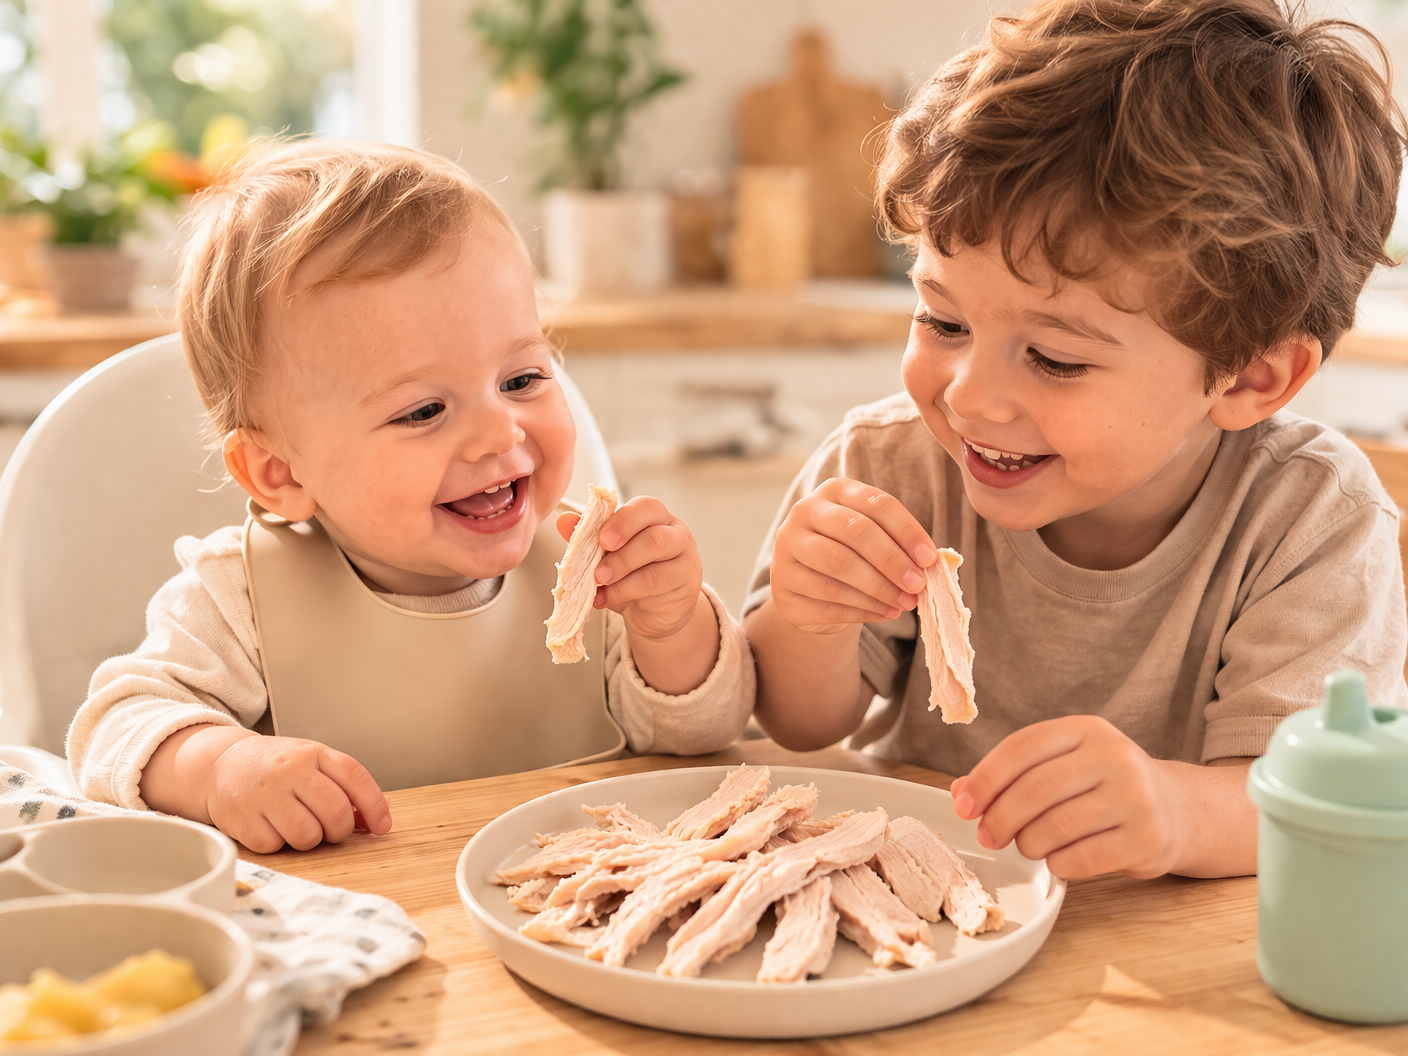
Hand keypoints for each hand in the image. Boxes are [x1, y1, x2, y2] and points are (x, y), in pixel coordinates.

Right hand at [205, 734, 391, 852]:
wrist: (221, 764)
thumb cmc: (277, 768)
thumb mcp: (312, 764)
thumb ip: (343, 786)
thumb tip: (375, 821)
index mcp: (314, 753)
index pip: (356, 777)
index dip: (375, 806)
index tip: (382, 826)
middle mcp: (291, 770)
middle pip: (335, 812)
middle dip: (340, 830)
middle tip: (330, 829)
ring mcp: (264, 793)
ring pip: (307, 835)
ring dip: (309, 839)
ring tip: (298, 826)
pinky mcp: (241, 817)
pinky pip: (274, 846)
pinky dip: (277, 844)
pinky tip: (271, 827)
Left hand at [557, 496, 702, 641]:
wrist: (655, 612)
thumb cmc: (632, 576)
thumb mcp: (608, 556)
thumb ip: (589, 537)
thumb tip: (564, 521)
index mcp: (655, 517)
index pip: (645, 507)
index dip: (622, 521)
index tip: (601, 539)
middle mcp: (675, 532)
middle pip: (654, 534)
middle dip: (622, 551)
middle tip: (598, 569)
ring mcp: (686, 557)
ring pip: (657, 560)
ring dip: (623, 571)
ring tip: (599, 584)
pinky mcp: (689, 582)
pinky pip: (658, 583)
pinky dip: (626, 592)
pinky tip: (607, 599)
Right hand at [770, 478, 936, 633]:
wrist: (810, 585)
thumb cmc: (853, 554)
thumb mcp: (874, 537)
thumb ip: (899, 544)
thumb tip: (933, 563)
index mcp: (833, 491)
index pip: (875, 503)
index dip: (906, 531)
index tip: (930, 559)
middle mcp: (804, 513)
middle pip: (854, 532)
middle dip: (892, 560)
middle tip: (917, 584)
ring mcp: (787, 549)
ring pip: (838, 567)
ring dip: (879, 589)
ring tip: (905, 603)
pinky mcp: (782, 585)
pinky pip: (827, 600)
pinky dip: (862, 610)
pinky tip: (885, 613)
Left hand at [949, 716, 1189, 879]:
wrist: (1180, 810)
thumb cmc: (1106, 786)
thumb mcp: (1065, 764)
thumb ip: (1014, 774)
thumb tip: (960, 793)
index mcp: (1086, 729)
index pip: (1023, 747)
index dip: (985, 778)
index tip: (963, 806)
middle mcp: (1114, 757)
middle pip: (1036, 789)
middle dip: (1000, 818)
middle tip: (987, 837)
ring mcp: (1135, 798)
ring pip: (1056, 827)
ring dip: (1028, 844)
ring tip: (1027, 846)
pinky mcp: (1147, 839)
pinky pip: (1082, 859)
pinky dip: (1058, 865)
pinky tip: (1059, 860)